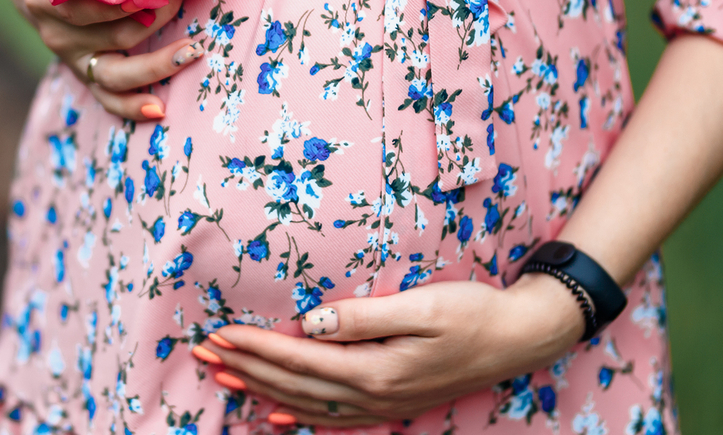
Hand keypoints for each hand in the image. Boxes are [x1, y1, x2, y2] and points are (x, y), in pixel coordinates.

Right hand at [5, 0, 202, 120]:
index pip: (91, 1)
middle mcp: (56, 31)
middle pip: (114, 33)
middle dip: (156, 18)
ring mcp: (70, 57)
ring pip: (115, 71)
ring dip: (158, 61)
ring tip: (192, 49)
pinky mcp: (83, 73)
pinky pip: (107, 98)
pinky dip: (132, 106)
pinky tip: (159, 109)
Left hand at [192, 275, 585, 427]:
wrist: (519, 339)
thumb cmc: (473, 312)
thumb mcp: (422, 305)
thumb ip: (363, 316)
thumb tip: (310, 321)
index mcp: (376, 369)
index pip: (298, 357)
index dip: (255, 347)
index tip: (219, 334)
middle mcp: (374, 397)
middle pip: (294, 384)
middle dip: (245, 369)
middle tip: (203, 354)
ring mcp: (382, 406)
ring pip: (306, 404)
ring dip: (261, 391)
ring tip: (224, 377)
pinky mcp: (391, 405)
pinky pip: (334, 418)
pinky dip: (300, 417)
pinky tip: (276, 416)